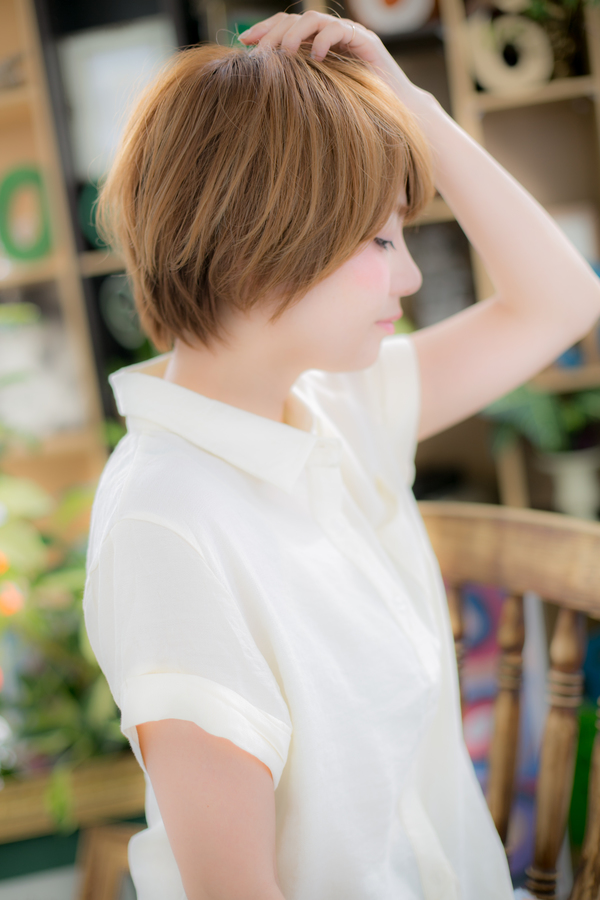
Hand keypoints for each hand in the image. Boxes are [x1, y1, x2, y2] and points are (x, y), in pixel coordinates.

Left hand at [237, 10, 424, 104]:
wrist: (394, 114)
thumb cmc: (355, 112)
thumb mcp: (317, 99)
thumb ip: (296, 88)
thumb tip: (261, 92)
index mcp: (314, 45)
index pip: (284, 27)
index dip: (264, 31)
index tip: (244, 43)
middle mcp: (329, 35)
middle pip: (295, 19)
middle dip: (274, 32)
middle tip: (260, 51)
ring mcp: (347, 35)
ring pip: (315, 19)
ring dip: (296, 33)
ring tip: (285, 53)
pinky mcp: (365, 42)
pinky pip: (340, 30)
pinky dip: (325, 40)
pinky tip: (316, 57)